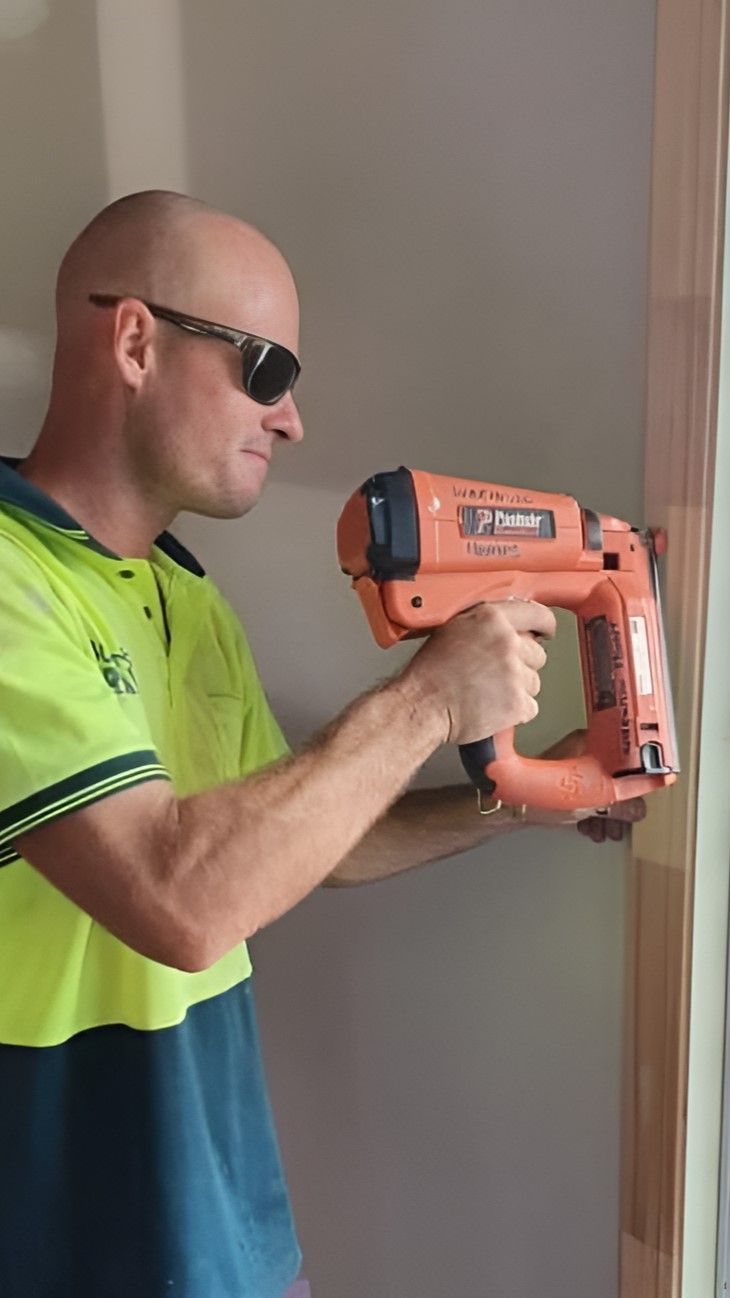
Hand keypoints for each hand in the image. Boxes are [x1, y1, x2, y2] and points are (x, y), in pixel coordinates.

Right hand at [405, 599, 555, 745]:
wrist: (423, 705)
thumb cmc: (430, 672)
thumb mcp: (454, 629)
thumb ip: (487, 624)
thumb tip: (510, 627)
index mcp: (491, 619)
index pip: (537, 614)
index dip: (544, 625)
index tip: (545, 632)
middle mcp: (507, 642)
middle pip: (537, 654)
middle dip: (522, 665)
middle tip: (495, 674)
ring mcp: (514, 673)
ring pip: (534, 682)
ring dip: (518, 689)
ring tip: (489, 692)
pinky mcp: (518, 702)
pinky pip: (531, 706)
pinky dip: (516, 711)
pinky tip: (493, 707)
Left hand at [525, 729, 645, 841]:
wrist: (511, 806)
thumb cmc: (542, 796)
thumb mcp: (592, 803)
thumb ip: (622, 805)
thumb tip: (641, 809)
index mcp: (593, 743)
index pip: (630, 758)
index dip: (639, 782)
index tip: (641, 800)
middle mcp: (585, 750)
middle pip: (618, 779)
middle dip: (618, 807)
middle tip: (617, 825)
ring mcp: (575, 766)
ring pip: (603, 791)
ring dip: (605, 814)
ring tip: (601, 831)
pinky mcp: (566, 782)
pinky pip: (589, 795)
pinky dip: (591, 812)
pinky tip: (588, 827)